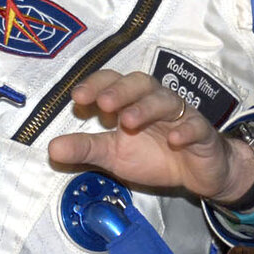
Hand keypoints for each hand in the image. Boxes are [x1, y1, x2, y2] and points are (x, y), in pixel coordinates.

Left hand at [47, 70, 253, 202]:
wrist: (198, 171)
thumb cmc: (155, 155)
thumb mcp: (114, 155)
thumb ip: (86, 149)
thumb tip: (51, 148)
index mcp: (131, 102)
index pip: (113, 82)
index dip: (96, 85)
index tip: (78, 98)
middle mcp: (155, 101)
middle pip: (140, 83)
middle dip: (120, 90)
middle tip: (103, 103)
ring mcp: (180, 115)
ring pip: (166, 101)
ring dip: (146, 108)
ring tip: (129, 122)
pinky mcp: (202, 133)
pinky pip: (195, 126)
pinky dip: (185, 130)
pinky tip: (174, 140)